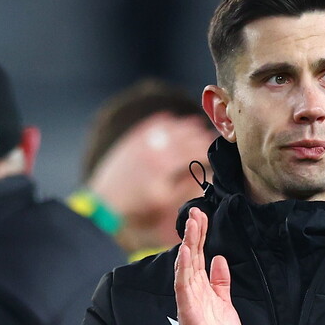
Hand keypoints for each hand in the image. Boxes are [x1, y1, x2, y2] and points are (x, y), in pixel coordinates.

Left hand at [91, 113, 215, 248]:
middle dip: (200, 135)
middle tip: (212, 134)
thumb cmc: (137, 205)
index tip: (218, 150)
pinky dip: (164, 121)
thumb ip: (185, 184)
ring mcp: (143, 142)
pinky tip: (172, 118)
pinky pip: (152, 125)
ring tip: (197, 124)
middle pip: (184, 136)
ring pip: (170, 127)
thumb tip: (203, 171)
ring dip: (185, 125)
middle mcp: (155, 148)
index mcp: (165, 165)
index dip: (208, 149)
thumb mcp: (165, 199)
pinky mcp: (133, 140)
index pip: (193, 151)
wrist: (105, 201)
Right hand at [173, 208, 243, 324]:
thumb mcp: (225, 304)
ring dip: (188, 244)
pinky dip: (183, 268)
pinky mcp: (188, 310)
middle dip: (193, 234)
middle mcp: (192, 292)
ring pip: (186, 266)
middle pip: (191, 257)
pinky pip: (183, 285)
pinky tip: (185, 252)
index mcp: (202, 289)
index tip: (201, 216)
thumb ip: (220, 283)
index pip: (198, 257)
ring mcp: (189, 300)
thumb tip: (220, 260)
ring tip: (191, 224)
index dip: (199, 236)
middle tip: (195, 211)